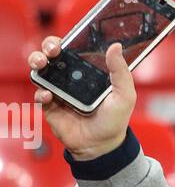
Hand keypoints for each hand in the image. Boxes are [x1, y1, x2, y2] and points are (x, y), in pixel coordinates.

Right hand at [29, 38, 135, 159]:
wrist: (102, 146)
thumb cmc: (114, 120)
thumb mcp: (124, 94)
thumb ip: (121, 71)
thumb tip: (116, 47)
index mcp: (88, 70)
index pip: (73, 48)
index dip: (66, 40)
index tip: (65, 40)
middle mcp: (71, 77)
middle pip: (52, 54)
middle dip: (47, 47)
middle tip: (52, 50)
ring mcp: (58, 90)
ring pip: (40, 70)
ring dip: (37, 62)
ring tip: (41, 65)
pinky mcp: (50, 105)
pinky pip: (39, 94)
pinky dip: (41, 92)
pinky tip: (49, 95)